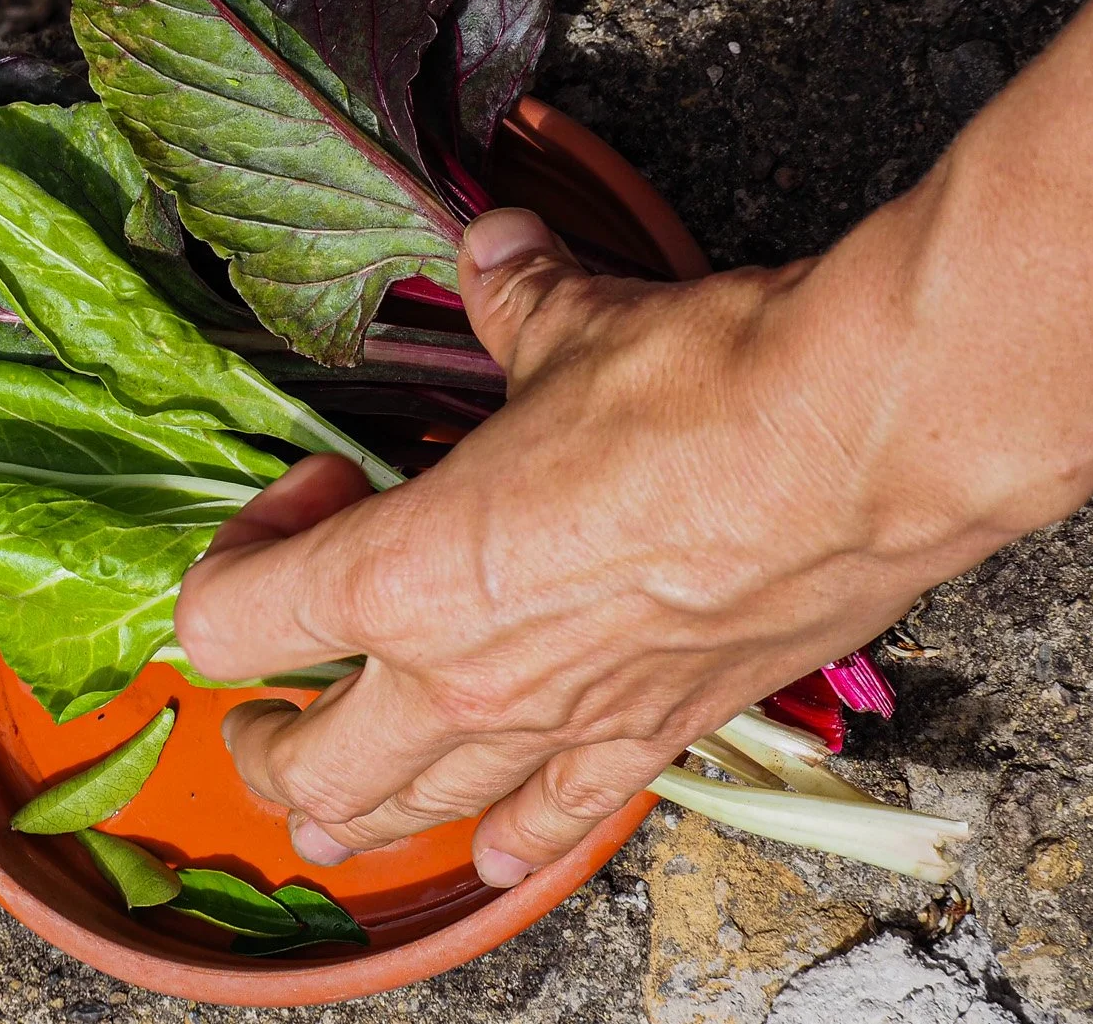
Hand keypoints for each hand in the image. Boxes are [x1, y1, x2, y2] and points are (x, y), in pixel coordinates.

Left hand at [178, 0, 1092, 889]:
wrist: (861, 451)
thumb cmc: (702, 393)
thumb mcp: (569, 327)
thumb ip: (510, 300)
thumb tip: (494, 250)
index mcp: (403, 577)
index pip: (231, 621)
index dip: (236, 555)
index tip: (311, 489)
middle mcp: (461, 679)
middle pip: (304, 769)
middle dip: (262, 739)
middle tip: (266, 695)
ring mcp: (556, 728)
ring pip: (412, 819)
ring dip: (355, 808)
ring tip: (335, 788)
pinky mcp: (650, 744)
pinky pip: (551, 826)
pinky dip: (505, 839)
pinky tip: (492, 842)